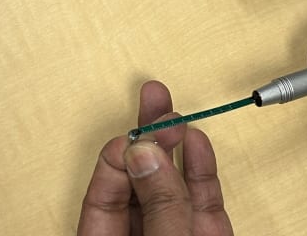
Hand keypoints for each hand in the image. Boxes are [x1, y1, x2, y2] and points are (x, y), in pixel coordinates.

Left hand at [78, 81, 234, 235]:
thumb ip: (159, 209)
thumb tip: (146, 155)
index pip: (104, 197)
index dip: (120, 158)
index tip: (138, 135)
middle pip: (138, 183)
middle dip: (147, 138)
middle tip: (153, 98)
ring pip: (172, 188)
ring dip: (175, 148)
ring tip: (174, 113)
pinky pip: (202, 204)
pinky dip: (201, 172)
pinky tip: (196, 142)